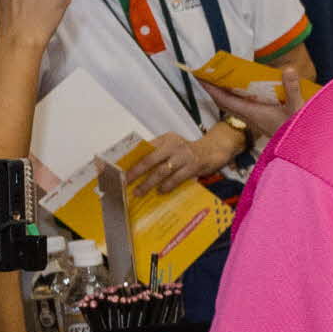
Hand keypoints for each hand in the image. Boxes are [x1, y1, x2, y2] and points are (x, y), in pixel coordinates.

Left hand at [115, 122, 243, 199]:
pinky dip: (167, 186)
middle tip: (125, 182)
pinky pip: (177, 178)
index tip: (119, 168)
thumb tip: (134, 168)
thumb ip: (157, 154)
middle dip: (136, 172)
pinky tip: (160, 191)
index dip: (131, 158)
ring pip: (162, 171)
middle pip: (150, 160)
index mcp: (165, 139)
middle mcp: (173, 145)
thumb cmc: (187, 152)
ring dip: (149, 183)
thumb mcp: (172, 147)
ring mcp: (184, 156)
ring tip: (139, 192)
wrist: (213, 150)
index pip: (144, 148)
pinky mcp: (193, 166)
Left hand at [201, 67, 296, 136]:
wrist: (301, 147)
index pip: (225, 99)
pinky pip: (239, 107)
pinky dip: (234, 97)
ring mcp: (252, 119)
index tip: (199, 76)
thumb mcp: (296, 108)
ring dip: (222, 93)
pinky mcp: (258, 120)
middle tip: (205, 73)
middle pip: (223, 102)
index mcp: (252, 112)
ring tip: (219, 78)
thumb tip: (289, 69)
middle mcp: (249, 116)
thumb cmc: (297, 130)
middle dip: (212, 88)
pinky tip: (240, 90)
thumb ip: (292, 89)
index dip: (211, 88)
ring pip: (230, 105)